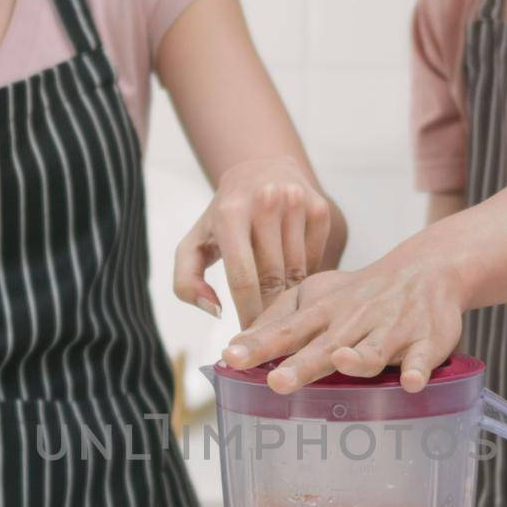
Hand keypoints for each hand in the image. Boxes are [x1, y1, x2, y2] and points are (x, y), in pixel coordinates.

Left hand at [174, 156, 335, 326]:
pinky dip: (305, 278)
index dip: (247, 315)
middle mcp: (265, 201)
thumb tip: (215, 311)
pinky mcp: (320, 208)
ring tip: (282, 316)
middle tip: (267, 335)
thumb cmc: (223, 217)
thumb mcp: (194, 243)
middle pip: (273, 278)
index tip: (249, 337)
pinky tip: (294, 284)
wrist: (260, 168)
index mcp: (230, 213)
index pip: (243, 279)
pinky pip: (316, 260)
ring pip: (298, 273)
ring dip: (290, 299)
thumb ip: (186, 282)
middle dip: (270, 312)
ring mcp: (296, 202)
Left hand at [220, 251, 468, 394]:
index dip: (259, 345)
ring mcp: (391, 330)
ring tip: (342, 362)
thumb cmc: (360, 292)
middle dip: (302, 365)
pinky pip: (422, 358)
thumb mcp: (315, 295)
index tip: (231, 358)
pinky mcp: (426, 340)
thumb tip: (236, 347)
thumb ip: (278, 321)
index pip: (286, 330)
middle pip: (325, 346)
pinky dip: (416, 370)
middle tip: (276, 382)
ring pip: (373, 350)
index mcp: (324, 312)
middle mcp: (354, 321)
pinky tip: (410, 382)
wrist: (426, 268)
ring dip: (358, 359)